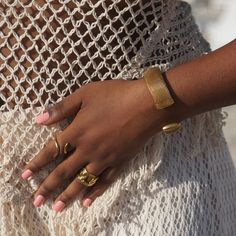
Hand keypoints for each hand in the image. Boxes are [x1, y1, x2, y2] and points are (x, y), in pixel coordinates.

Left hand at [21, 78, 163, 211]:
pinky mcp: (120, 162)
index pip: (51, 151)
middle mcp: (88, 149)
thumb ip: (62, 108)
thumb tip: (39, 119)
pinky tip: (87, 201)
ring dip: (68, 195)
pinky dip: (95, 192)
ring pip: (83, 180)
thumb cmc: (116, 95)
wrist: (147, 105)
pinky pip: (105, 181)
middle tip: (36, 202)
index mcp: (78, 131)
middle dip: (48, 186)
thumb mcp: (86, 94)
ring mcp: (105, 158)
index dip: (37, 163)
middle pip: (64, 171)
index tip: (25, 176)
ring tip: (58, 207)